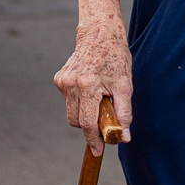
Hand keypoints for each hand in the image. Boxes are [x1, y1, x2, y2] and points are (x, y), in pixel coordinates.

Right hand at [53, 19, 132, 156]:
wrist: (100, 33)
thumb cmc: (115, 57)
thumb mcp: (125, 84)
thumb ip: (124, 113)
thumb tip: (123, 137)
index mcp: (87, 85)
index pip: (87, 122)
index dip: (93, 139)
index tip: (98, 151)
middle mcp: (71, 84)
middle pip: (76, 121)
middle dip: (89, 126)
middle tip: (105, 120)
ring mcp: (63, 81)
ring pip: (72, 112)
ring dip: (84, 113)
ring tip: (99, 98)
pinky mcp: (59, 78)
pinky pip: (69, 100)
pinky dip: (80, 101)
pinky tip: (90, 87)